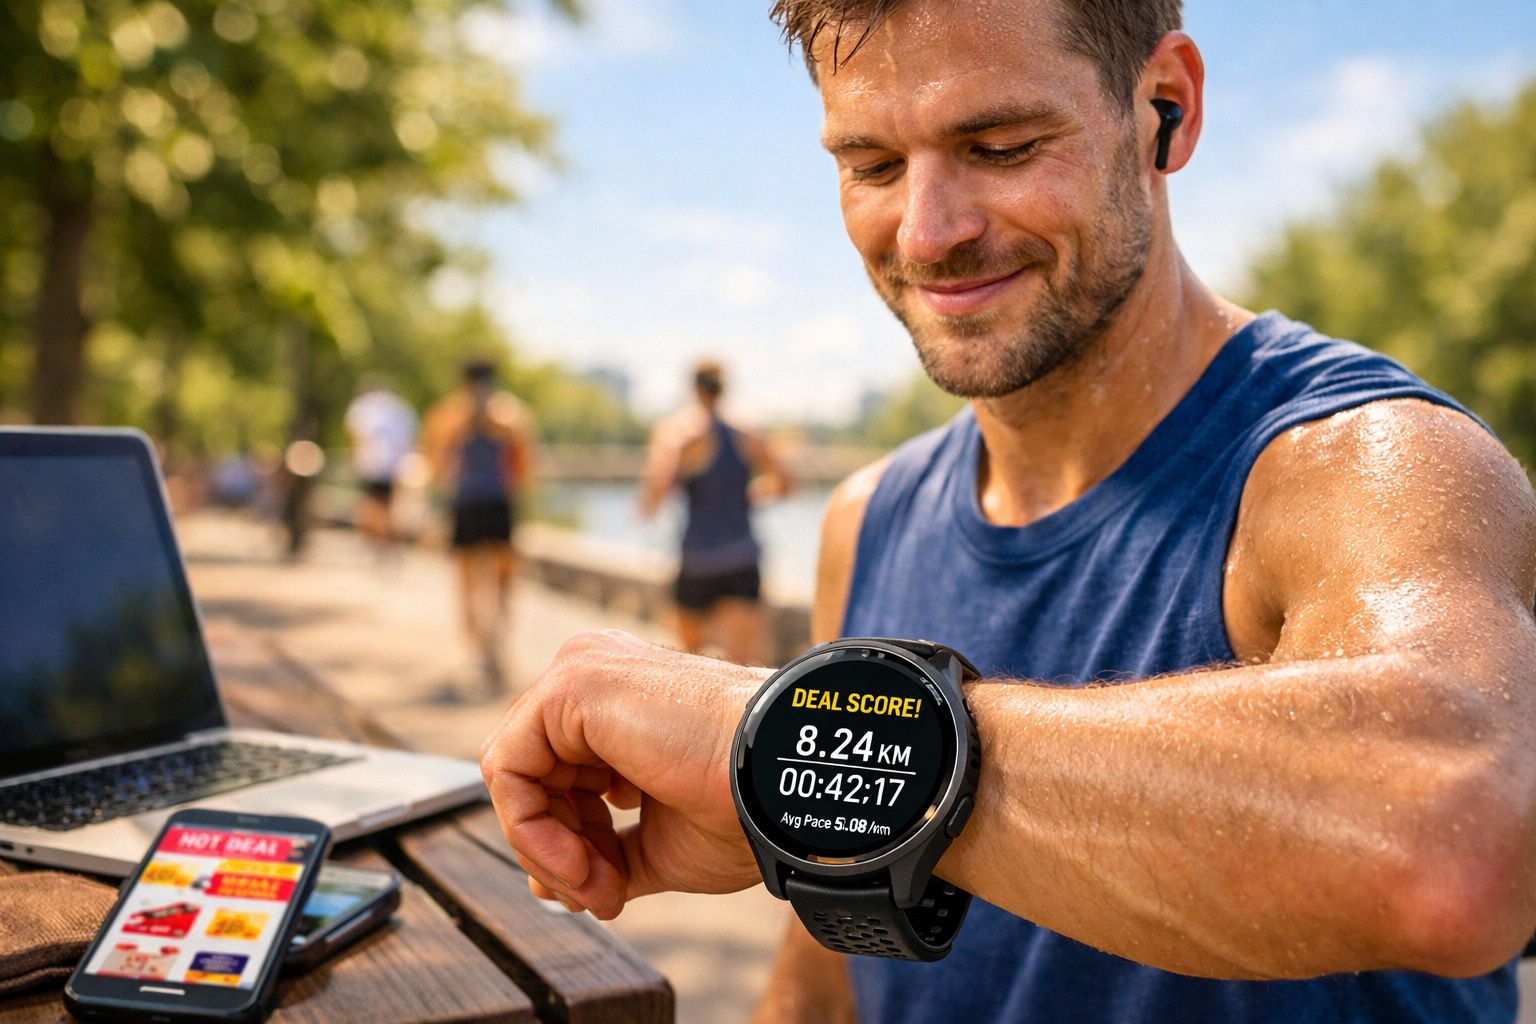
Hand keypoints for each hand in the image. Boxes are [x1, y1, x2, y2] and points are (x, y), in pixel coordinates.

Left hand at [480, 630, 767, 917]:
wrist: (780, 782)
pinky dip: (533, 829)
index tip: (607, 894)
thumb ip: (603, 853)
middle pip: (534, 777)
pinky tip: (582, 862)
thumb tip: (548, 884)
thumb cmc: (742, 806)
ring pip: (515, 776)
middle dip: (561, 852)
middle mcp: (596, 677)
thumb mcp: (659, 841)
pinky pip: (509, 769)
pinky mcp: (569, 686)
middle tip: (603, 897)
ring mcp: (581, 673)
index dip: (572, 846)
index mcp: (621, 704)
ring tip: (601, 886)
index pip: (560, 777)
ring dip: (549, 850)